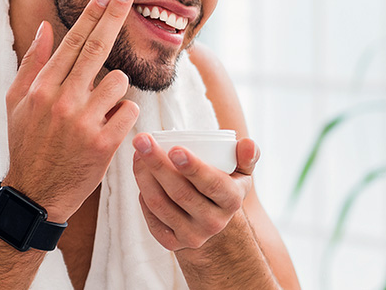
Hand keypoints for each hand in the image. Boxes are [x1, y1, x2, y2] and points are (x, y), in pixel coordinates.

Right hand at [2, 0, 139, 221]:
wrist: (35, 194)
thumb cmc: (27, 144)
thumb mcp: (17, 103)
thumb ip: (34, 64)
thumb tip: (49, 27)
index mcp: (43, 88)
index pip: (73, 42)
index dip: (93, 15)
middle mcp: (63, 100)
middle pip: (97, 48)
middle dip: (115, 16)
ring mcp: (84, 121)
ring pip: (120, 82)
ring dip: (117, 90)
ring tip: (100, 108)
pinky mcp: (104, 143)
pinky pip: (129, 111)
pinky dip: (124, 115)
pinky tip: (109, 126)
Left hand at [132, 133, 259, 249]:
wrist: (214, 221)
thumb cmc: (226, 185)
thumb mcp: (242, 172)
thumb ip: (247, 156)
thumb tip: (248, 143)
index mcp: (232, 201)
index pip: (212, 184)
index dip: (193, 167)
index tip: (174, 149)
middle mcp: (214, 222)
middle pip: (181, 193)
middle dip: (158, 164)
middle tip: (142, 141)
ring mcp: (192, 236)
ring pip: (161, 205)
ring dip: (144, 177)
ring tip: (137, 153)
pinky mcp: (173, 244)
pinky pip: (152, 219)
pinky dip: (143, 197)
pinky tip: (141, 176)